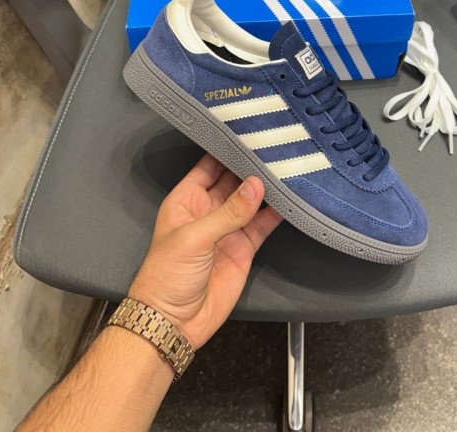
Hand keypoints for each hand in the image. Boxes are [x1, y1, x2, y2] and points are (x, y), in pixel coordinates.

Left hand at [129, 154, 281, 349]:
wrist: (173, 322)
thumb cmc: (166, 276)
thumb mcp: (194, 238)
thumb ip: (228, 212)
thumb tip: (255, 186)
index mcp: (186, 199)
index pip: (209, 165)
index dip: (226, 150)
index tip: (248, 134)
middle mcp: (208, 209)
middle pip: (233, 180)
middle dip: (251, 166)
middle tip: (275, 147)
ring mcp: (227, 229)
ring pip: (250, 201)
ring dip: (266, 188)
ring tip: (287, 168)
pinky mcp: (243, 247)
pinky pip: (262, 225)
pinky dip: (276, 213)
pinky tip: (290, 199)